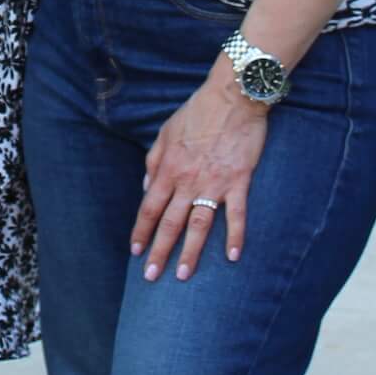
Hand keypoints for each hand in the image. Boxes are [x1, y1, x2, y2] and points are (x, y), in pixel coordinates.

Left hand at [130, 62, 269, 281]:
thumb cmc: (198, 112)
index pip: (149, 207)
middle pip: (169, 223)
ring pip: (198, 224)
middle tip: (151, 277)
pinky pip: (236, 214)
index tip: (136, 252)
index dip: (141, 231)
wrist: (233, 96)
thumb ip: (154, 160)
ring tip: (183, 275)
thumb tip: (147, 186)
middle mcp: (187, 180)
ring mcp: (213, 183)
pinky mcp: (238, 181)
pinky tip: (232, 257)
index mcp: (168, 168)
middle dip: (159, 251)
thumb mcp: (165, 131)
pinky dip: (235, 236)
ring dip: (190, 252)